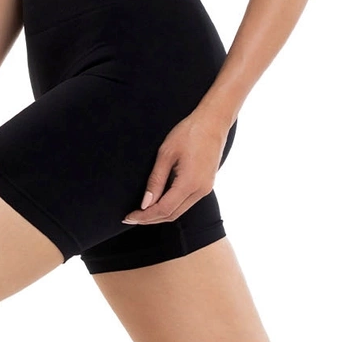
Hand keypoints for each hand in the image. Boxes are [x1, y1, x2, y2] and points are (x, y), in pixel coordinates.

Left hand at [122, 107, 230, 225]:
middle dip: (150, 219)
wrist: (213, 122)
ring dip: (160, 214)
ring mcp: (205, 189)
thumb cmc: (189, 133)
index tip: (129, 217)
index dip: (144, 217)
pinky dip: (170, 206)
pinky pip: (186, 203)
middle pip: (172, 215)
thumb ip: (156, 181)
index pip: (163, 209)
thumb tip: (145, 203)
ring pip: (179, 211)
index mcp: (190, 183)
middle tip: (131, 217)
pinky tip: (158, 202)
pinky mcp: (206, 185)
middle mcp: (200, 191)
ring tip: (141, 212)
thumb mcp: (166, 154)